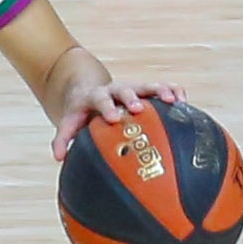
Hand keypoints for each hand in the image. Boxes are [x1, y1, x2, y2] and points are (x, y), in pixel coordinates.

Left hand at [52, 79, 183, 161]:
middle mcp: (115, 91)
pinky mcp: (146, 90)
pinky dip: (172, 92)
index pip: (100, 100)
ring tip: (173, 100)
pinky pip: (162, 88)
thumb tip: (59, 157)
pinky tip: (183, 102)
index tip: (112, 118)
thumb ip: (63, 139)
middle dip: (132, 98)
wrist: (88, 92)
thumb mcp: (70, 123)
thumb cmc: (81, 114)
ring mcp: (132, 89)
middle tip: (139, 108)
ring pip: (147, 87)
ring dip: (159, 91)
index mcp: (96, 98)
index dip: (107, 108)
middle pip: (125, 90)